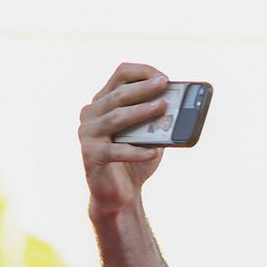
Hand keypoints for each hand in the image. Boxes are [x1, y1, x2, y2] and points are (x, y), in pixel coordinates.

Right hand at [80, 64, 172, 218]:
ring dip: (141, 111)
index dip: (141, 73)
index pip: (119, 76)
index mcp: (103, 103)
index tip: (164, 77)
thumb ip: (158, 122)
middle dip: (143, 88)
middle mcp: (91, 114)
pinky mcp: (91, 155)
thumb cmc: (135, 160)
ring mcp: (88, 134)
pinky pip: (116, 151)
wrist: (119, 194)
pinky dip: (136, 151)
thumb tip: (178, 109)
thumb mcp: (149, 137)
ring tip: (163, 107)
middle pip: (118, 95)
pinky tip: (154, 152)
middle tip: (164, 84)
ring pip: (116, 117)